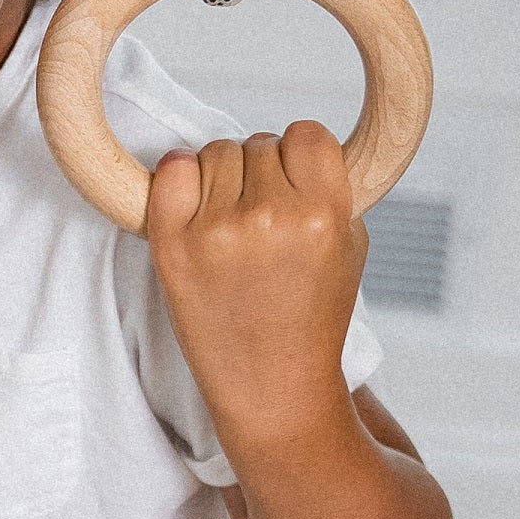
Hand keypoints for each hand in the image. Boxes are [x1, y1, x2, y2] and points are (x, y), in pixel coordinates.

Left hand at [146, 121, 363, 453]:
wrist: (271, 384)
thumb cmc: (312, 313)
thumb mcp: (349, 246)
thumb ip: (328, 187)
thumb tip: (289, 141)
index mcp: (322, 214)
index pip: (308, 134)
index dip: (301, 156)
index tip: (296, 185)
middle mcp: (269, 217)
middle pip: (256, 143)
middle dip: (261, 174)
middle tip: (262, 224)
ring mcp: (216, 231)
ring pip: (214, 152)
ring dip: (222, 179)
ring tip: (233, 229)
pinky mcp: (172, 246)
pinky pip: (171, 169)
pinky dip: (179, 178)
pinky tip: (194, 209)